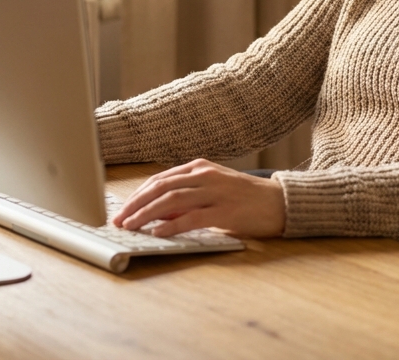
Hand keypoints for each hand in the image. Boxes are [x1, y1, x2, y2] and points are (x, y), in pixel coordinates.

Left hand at [112, 159, 285, 238]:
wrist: (279, 202)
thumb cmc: (244, 198)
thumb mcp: (212, 190)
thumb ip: (186, 198)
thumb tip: (156, 213)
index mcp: (199, 167)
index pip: (159, 179)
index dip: (138, 195)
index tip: (123, 209)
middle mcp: (204, 175)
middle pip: (160, 186)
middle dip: (136, 204)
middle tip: (119, 219)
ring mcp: (215, 191)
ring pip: (171, 199)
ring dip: (147, 213)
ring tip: (131, 226)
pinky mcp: (225, 210)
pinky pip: (192, 216)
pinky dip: (172, 224)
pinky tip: (158, 231)